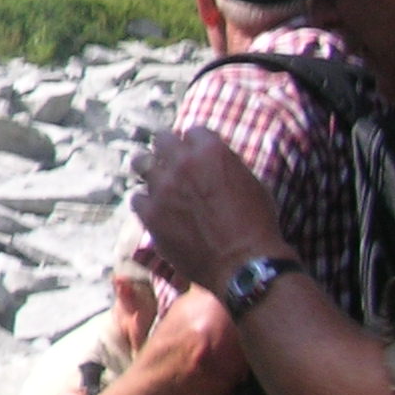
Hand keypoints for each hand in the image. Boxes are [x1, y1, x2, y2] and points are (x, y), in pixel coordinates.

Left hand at [135, 128, 290, 290]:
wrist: (244, 263)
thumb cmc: (257, 225)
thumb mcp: (251, 183)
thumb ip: (225, 165)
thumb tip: (211, 161)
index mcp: (211, 151)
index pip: (193, 131)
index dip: (195, 142)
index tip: (194, 151)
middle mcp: (182, 163)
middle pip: (161, 139)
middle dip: (167, 148)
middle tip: (170, 160)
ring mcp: (162, 187)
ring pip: (141, 163)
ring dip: (149, 169)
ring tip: (157, 180)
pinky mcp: (150, 213)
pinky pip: (137, 198)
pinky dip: (146, 202)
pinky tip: (155, 210)